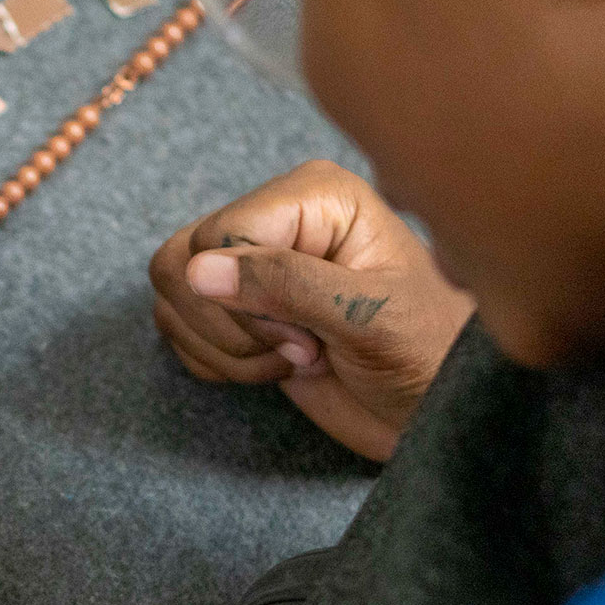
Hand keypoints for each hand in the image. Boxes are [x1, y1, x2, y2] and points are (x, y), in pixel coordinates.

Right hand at [149, 160, 472, 460]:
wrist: (431, 407)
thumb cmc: (426, 352)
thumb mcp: (368, 317)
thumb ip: (286, 285)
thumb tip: (198, 269)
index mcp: (312, 197)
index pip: (219, 235)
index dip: (247, 297)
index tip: (306, 335)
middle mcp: (274, 220)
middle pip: (181, 263)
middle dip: (232, 326)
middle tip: (300, 348)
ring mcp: (250, 265)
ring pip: (173, 298)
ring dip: (224, 349)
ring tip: (292, 359)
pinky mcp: (235, 308)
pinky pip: (177, 329)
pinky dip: (216, 363)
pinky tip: (274, 368)